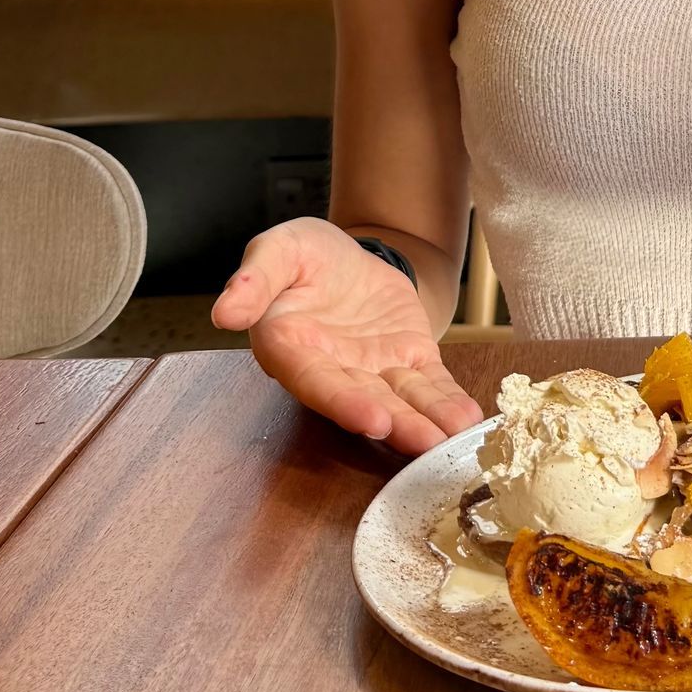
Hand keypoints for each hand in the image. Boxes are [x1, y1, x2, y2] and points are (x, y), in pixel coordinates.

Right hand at [211, 216, 484, 454]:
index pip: (315, 381)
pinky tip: (467, 418)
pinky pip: (429, 385)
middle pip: (363, 401)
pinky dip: (447, 401)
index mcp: (291, 349)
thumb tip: (225, 312)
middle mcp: (332, 370)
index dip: (342, 402)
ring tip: (452, 440)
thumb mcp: (278, 249)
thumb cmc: (302, 255)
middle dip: (395, 424)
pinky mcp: (407, 360)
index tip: (371, 419)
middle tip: (424, 442)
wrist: (346, 253)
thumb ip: (254, 279)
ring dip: (426, 422)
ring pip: (400, 401)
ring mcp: (372, 370)